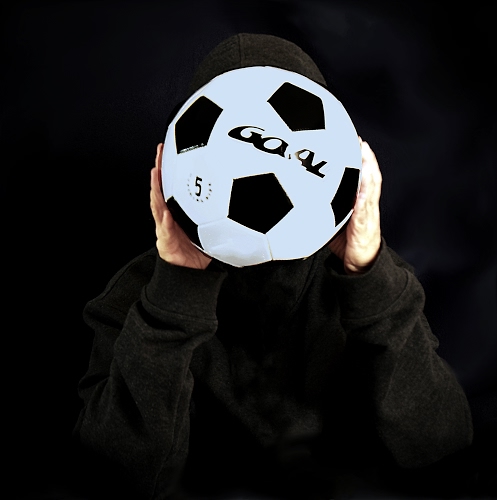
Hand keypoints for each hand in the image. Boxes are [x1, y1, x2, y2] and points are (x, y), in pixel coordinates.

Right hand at [150, 143, 211, 269]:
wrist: (190, 272)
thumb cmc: (200, 248)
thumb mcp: (212, 228)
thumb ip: (222, 214)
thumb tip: (247, 200)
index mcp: (179, 211)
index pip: (174, 185)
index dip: (172, 166)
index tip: (173, 148)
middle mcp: (170, 216)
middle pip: (162, 189)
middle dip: (160, 170)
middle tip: (160, 151)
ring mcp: (165, 228)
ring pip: (158, 205)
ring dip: (156, 189)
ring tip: (155, 173)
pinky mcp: (165, 243)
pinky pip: (165, 231)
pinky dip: (166, 222)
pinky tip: (168, 213)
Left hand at [328, 138, 381, 273]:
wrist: (359, 264)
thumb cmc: (345, 242)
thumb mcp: (330, 221)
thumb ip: (319, 209)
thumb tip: (295, 199)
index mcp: (357, 201)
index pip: (358, 175)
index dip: (356, 158)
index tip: (349, 140)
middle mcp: (365, 203)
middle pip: (368, 175)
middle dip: (364, 156)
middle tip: (357, 139)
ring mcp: (367, 213)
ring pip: (371, 186)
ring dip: (369, 167)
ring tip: (364, 152)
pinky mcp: (365, 224)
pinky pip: (366, 206)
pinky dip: (366, 191)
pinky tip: (364, 180)